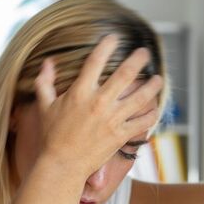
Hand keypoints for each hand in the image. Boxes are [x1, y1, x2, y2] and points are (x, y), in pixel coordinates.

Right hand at [33, 34, 163, 175]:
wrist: (62, 165)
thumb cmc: (52, 136)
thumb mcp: (45, 106)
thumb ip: (45, 82)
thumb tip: (48, 62)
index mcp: (80, 92)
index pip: (95, 61)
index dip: (106, 46)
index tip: (115, 38)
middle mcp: (99, 102)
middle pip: (125, 74)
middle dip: (138, 60)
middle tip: (145, 53)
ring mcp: (112, 119)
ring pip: (140, 97)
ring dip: (152, 86)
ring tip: (158, 79)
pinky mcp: (120, 135)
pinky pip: (142, 122)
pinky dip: (151, 114)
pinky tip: (155, 108)